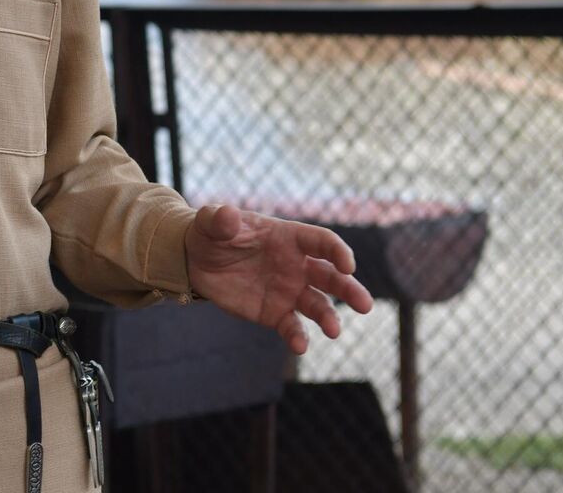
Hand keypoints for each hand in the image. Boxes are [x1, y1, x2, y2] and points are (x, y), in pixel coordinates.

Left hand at [184, 204, 373, 354]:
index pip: (322, 242)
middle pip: (331, 277)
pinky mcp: (274, 312)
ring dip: (329, 317)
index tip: (348, 265)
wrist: (197, 260)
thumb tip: (227, 215)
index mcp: (289, 237)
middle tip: (365, 305)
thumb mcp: (210, 222)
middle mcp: (296, 265)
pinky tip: (300, 347)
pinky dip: (297, 336)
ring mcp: (288, 291)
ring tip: (334, 331)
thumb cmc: (211, 233)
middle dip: (349, 290)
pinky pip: (291, 326)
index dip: (337, 252)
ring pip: (318, 305)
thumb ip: (220, 219)